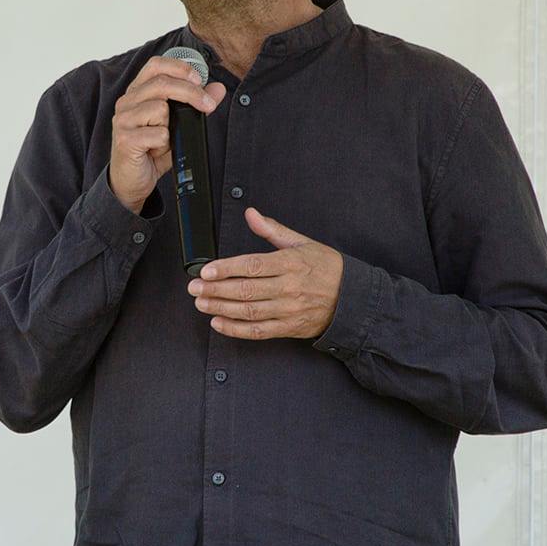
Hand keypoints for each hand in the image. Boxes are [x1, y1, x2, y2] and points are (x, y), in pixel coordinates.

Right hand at [108, 56, 226, 212]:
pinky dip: (164, 144)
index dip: (179, 68)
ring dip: (171, 126)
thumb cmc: (151, 149)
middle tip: (208, 105)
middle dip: (191, 93)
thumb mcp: (178, 124)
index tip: (200, 80)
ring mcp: (123, 119)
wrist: (132, 180)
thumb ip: (195, 103)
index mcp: (137, 92)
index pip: (156, 65)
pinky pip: (157, 134)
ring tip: (163, 139)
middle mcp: (126, 101)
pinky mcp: (124, 139)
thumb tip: (218, 89)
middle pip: (162, 83)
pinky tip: (155, 150)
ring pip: (160, 108)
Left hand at [187, 208, 343, 340]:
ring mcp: (288, 310)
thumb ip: (272, 230)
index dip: (226, 269)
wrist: (352, 299)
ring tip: (201, 303)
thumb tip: (251, 214)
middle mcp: (288, 288)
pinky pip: (258, 332)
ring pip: (248, 312)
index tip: (205, 271)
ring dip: (220, 309)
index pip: (252, 266)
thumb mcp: (302, 242)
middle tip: (194, 288)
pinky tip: (218, 323)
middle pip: (245, 290)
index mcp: (290, 263)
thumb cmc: (327, 269)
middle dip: (215, 290)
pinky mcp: (289, 328)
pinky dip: (236, 330)